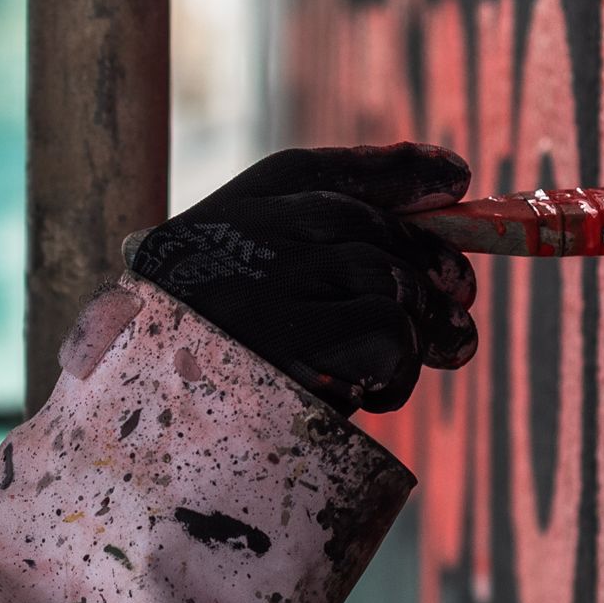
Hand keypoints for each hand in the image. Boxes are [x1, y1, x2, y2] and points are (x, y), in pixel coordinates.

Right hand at [125, 145, 479, 413]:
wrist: (143, 432)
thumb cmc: (203, 363)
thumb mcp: (238, 283)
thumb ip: (327, 227)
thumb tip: (456, 176)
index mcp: (225, 218)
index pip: (314, 172)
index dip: (399, 170)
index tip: (458, 178)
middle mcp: (250, 239)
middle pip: (369, 228)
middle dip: (432, 262)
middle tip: (460, 301)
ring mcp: (271, 290)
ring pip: (391, 282)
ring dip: (418, 328)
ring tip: (405, 364)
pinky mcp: (296, 347)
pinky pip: (388, 335)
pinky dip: (398, 370)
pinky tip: (369, 395)